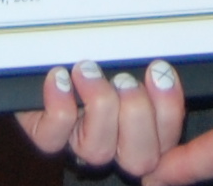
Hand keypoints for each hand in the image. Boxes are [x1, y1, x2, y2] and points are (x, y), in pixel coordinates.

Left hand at [17, 59, 185, 175]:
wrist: (43, 56)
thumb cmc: (90, 56)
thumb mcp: (123, 55)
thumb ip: (144, 61)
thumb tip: (162, 58)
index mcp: (141, 126)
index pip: (168, 139)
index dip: (170, 112)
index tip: (161, 71)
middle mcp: (114, 142)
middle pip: (141, 157)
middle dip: (137, 113)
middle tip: (124, 79)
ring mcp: (79, 142)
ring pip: (99, 151)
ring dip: (99, 105)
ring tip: (88, 71)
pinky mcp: (47, 136)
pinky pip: (52, 137)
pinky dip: (58, 105)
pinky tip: (59, 78)